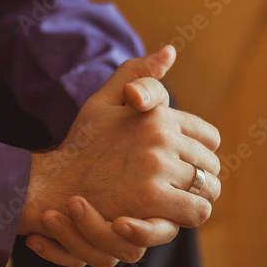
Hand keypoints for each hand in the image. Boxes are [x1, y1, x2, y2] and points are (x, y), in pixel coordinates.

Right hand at [18, 46, 220, 266]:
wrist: (55, 183)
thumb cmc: (82, 144)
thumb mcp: (104, 101)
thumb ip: (137, 74)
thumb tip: (170, 51)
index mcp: (154, 114)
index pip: (208, 137)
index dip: (198, 153)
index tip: (181, 164)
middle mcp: (159, 136)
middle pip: (210, 164)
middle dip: (199, 177)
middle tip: (177, 187)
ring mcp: (157, 166)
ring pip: (208, 187)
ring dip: (197, 197)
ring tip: (176, 202)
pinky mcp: (152, 198)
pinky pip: (197, 209)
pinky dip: (190, 215)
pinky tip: (172, 215)